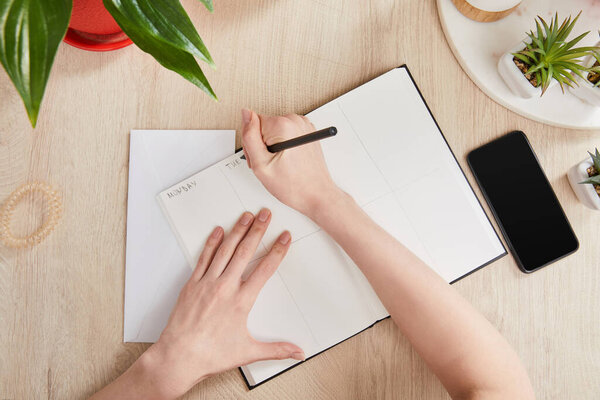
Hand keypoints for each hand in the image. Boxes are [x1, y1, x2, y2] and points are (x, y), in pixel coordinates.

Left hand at [140, 209, 303, 397]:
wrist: (179, 357)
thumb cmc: (211, 354)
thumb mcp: (248, 352)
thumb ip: (277, 349)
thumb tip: (297, 352)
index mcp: (242, 301)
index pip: (265, 269)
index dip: (277, 250)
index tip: (284, 237)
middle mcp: (225, 287)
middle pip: (246, 252)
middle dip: (258, 230)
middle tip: (266, 214)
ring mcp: (207, 283)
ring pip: (226, 250)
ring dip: (237, 231)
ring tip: (246, 216)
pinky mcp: (192, 284)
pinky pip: (204, 258)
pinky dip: (212, 243)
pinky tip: (217, 231)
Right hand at [241, 109, 341, 218]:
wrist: (317, 195)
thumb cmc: (294, 186)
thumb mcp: (261, 164)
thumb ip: (249, 136)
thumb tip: (246, 114)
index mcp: (282, 125)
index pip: (252, 123)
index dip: (252, 144)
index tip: (260, 158)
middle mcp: (295, 121)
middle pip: (264, 126)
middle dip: (262, 146)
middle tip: (270, 164)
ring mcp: (304, 126)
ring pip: (274, 131)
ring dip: (273, 147)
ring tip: (279, 164)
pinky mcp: (308, 133)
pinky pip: (286, 134)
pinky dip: (284, 146)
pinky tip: (287, 160)